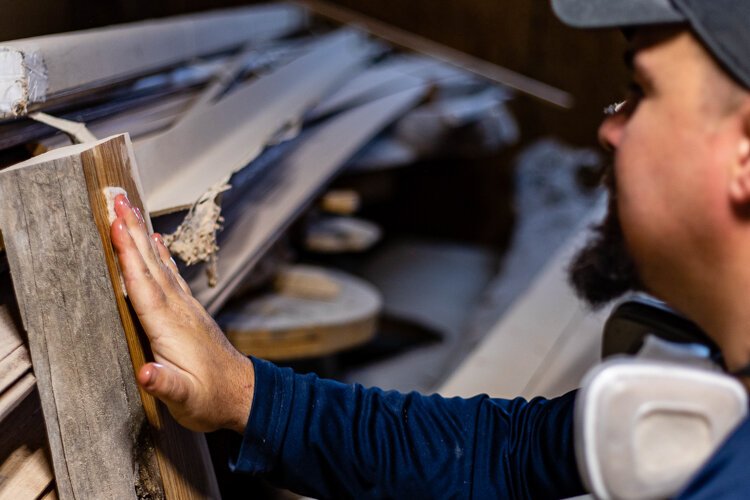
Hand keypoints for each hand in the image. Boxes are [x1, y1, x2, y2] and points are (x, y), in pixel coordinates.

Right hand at [110, 193, 253, 432]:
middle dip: (131, 231)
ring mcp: (186, 308)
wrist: (243, 394)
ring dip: (142, 236)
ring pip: (160, 265)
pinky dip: (160, 255)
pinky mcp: (189, 311)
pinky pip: (170, 275)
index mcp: (170, 328)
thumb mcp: (186, 400)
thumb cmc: (211, 399)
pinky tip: (155, 241)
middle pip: (150, 264)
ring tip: (130, 209)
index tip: (114, 224)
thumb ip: (166, 385)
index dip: (127, 255)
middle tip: (117, 198)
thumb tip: (145, 374)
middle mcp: (178, 311)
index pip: (143, 285)